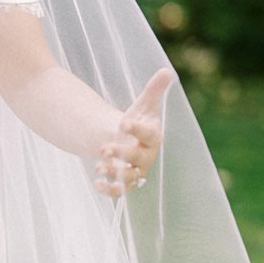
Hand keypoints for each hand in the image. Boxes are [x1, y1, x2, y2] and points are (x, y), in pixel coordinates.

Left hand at [94, 66, 173, 196]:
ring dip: (114, 174)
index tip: (123, 123)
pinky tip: (97, 184)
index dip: (137, 130)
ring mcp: (136, 171)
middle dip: (121, 155)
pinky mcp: (124, 182)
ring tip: (98, 166)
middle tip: (102, 149)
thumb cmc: (138, 121)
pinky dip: (109, 190)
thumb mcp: (144, 104)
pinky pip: (120, 191)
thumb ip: (154, 89)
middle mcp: (147, 157)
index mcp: (153, 137)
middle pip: (137, 159)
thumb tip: (166, 70)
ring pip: (129, 178)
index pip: (148, 135)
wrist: (129, 141)